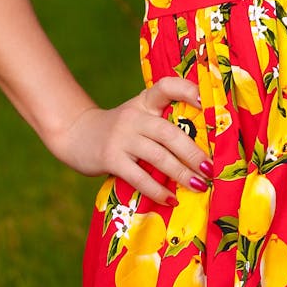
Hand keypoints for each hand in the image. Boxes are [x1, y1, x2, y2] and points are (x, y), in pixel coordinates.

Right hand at [48, 77, 210, 203]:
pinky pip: (139, 177)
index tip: (205, 101)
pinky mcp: (111, 159)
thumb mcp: (139, 115)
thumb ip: (162, 122)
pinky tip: (171, 199)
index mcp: (145, 101)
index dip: (187, 90)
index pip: (166, 87)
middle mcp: (135, 116)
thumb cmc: (120, 129)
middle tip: (210, 168)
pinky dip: (157, 190)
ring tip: (199, 186)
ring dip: (181, 173)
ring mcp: (122, 137)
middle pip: (169, 132)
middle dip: (193, 152)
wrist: (76, 134)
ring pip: (158, 156)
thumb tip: (201, 148)